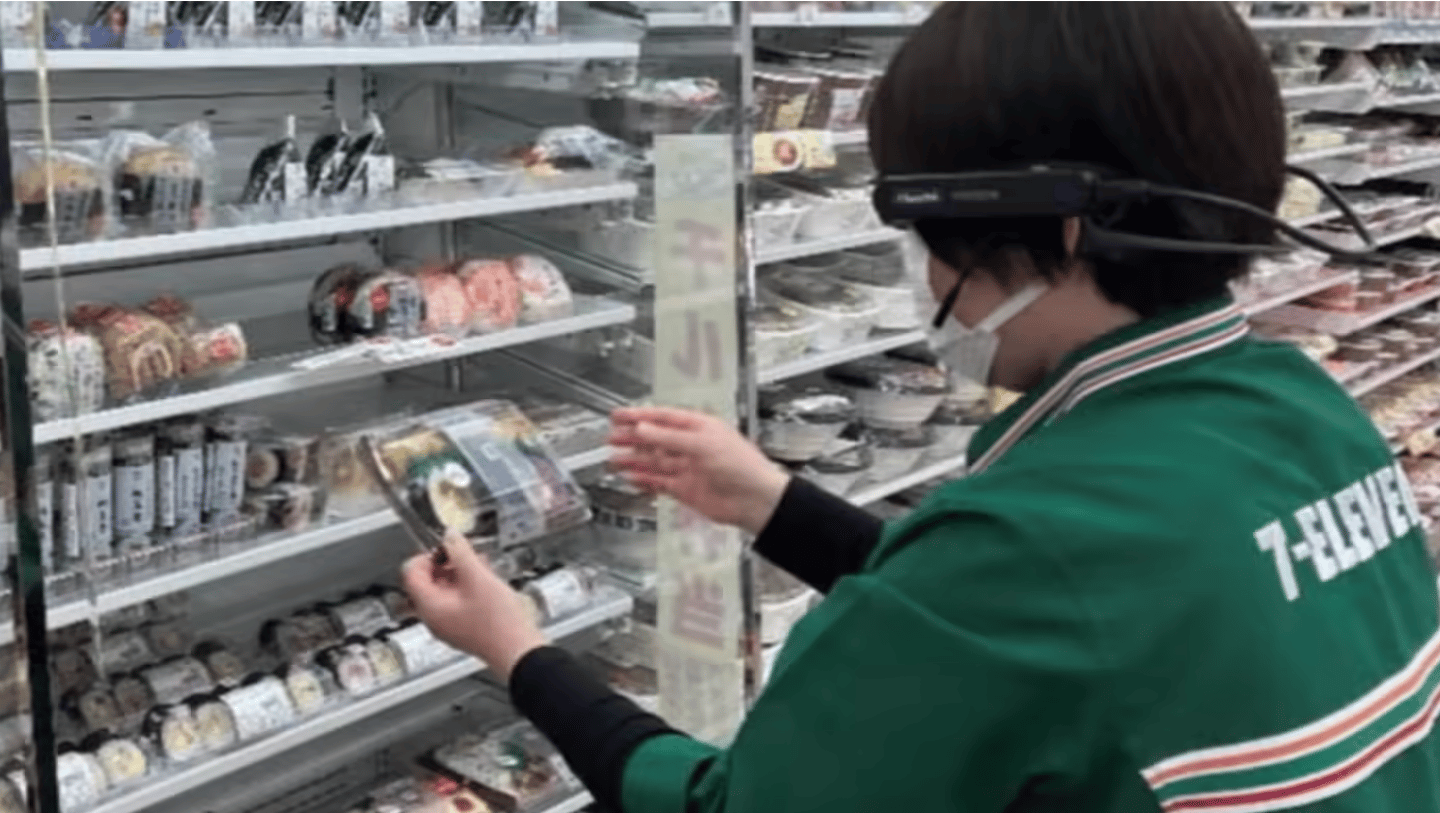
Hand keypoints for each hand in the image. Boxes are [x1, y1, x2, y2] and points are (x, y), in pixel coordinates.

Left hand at [401, 532, 547, 682]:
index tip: (446, 549)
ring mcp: (448, 626)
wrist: (519, 652)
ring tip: (480, 568)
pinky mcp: (464, 629)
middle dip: (446, 564)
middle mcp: (434, 619)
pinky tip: (487, 584)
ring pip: (443, 592)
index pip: (411, 573)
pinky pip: (456, 603)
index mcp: (430, 607)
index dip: (427, 555)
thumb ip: (460, 552)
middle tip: (465, 556)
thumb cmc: (499, 624)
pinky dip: (468, 589)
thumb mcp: (478, 577)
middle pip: (426, 582)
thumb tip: (449, 536)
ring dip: (459, 575)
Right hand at [609, 406, 790, 536]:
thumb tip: (643, 429)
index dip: (639, 416)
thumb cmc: (741, 466)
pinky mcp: (684, 489)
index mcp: (698, 427)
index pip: (662, 418)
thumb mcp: (701, 444)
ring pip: (653, 461)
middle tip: (611, 436)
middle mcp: (691, 446)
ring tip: (613, 458)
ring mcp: (687, 468)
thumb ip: (668, 438)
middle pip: (654, 439)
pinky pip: (658, 482)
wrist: (754, 500)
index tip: (619, 415)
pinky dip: (643, 480)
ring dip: (633, 459)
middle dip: (632, 437)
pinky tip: (630, 477)